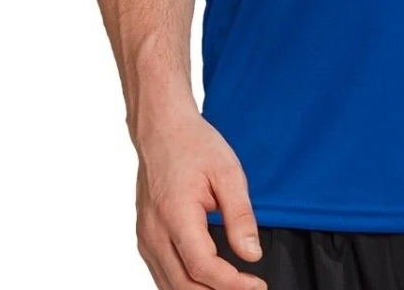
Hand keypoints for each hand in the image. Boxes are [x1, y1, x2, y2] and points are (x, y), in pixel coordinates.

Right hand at [133, 108, 265, 289]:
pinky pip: (162, 273)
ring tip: (234, 287)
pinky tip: (208, 281)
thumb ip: (240, 216)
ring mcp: (145, 237)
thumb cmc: (194, 145)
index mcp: (175, 215)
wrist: (162, 129)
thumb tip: (251, 254)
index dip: (232, 284)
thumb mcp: (228, 172)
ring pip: (170, 285)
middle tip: (251, 289)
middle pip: (184, 285)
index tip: (258, 285)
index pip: (202, 267)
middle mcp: (154, 232)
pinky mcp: (145, 237)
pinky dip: (185, 284)